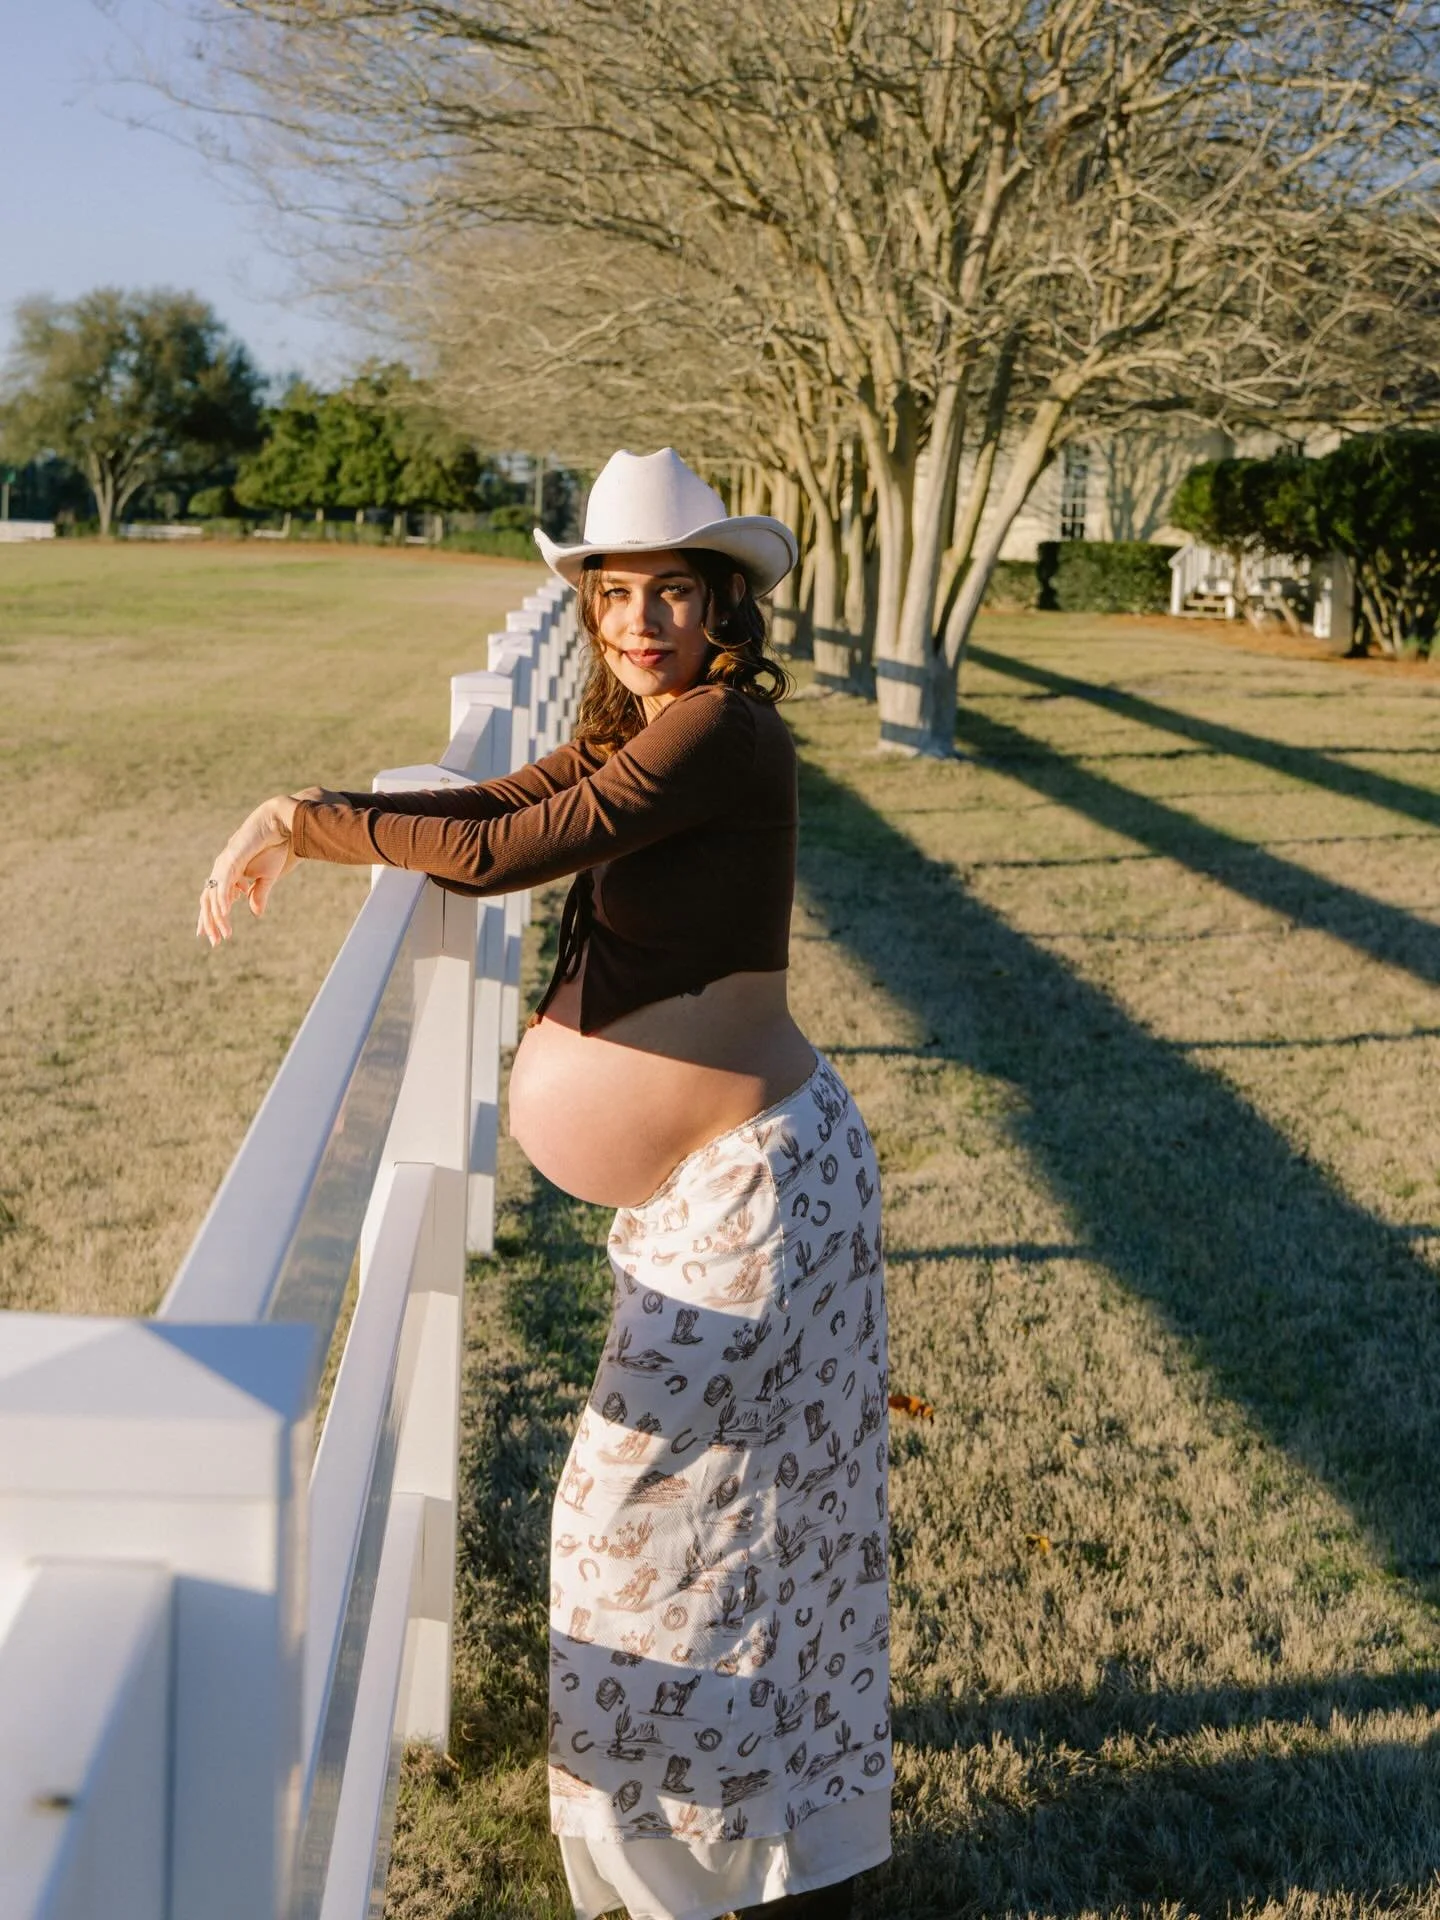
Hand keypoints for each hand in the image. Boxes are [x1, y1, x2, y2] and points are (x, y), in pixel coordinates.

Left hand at [197, 794, 299, 947]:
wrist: (280, 826)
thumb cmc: (275, 847)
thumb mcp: (267, 878)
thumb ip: (258, 894)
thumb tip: (255, 914)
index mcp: (229, 874)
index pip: (214, 899)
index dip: (211, 919)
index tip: (211, 937)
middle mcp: (222, 869)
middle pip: (208, 900)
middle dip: (210, 922)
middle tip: (214, 942)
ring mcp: (224, 864)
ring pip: (214, 895)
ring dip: (217, 917)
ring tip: (221, 934)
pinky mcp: (231, 859)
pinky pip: (223, 884)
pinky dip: (223, 899)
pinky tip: (224, 913)